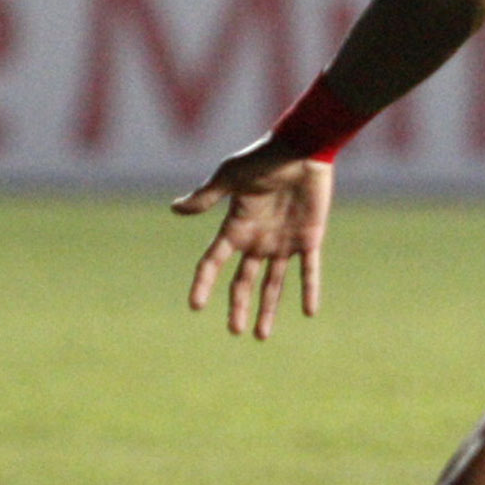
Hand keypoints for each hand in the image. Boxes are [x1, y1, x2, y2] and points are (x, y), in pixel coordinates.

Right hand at [173, 147, 332, 339]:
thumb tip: (174, 209)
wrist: (303, 148)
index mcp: (236, 226)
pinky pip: (309, 270)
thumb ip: (207, 196)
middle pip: (243, 280)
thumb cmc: (264, 157)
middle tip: (234, 331)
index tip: (194, 306)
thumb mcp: (231, 177)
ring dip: (268, 309)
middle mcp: (258, 239)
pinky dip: (310, 290)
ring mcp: (283, 241)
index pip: (214, 261)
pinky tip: (310, 312)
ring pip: (274, 283)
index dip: (203, 283)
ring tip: (261, 336)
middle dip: (238, 306)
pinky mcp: (309, 238)